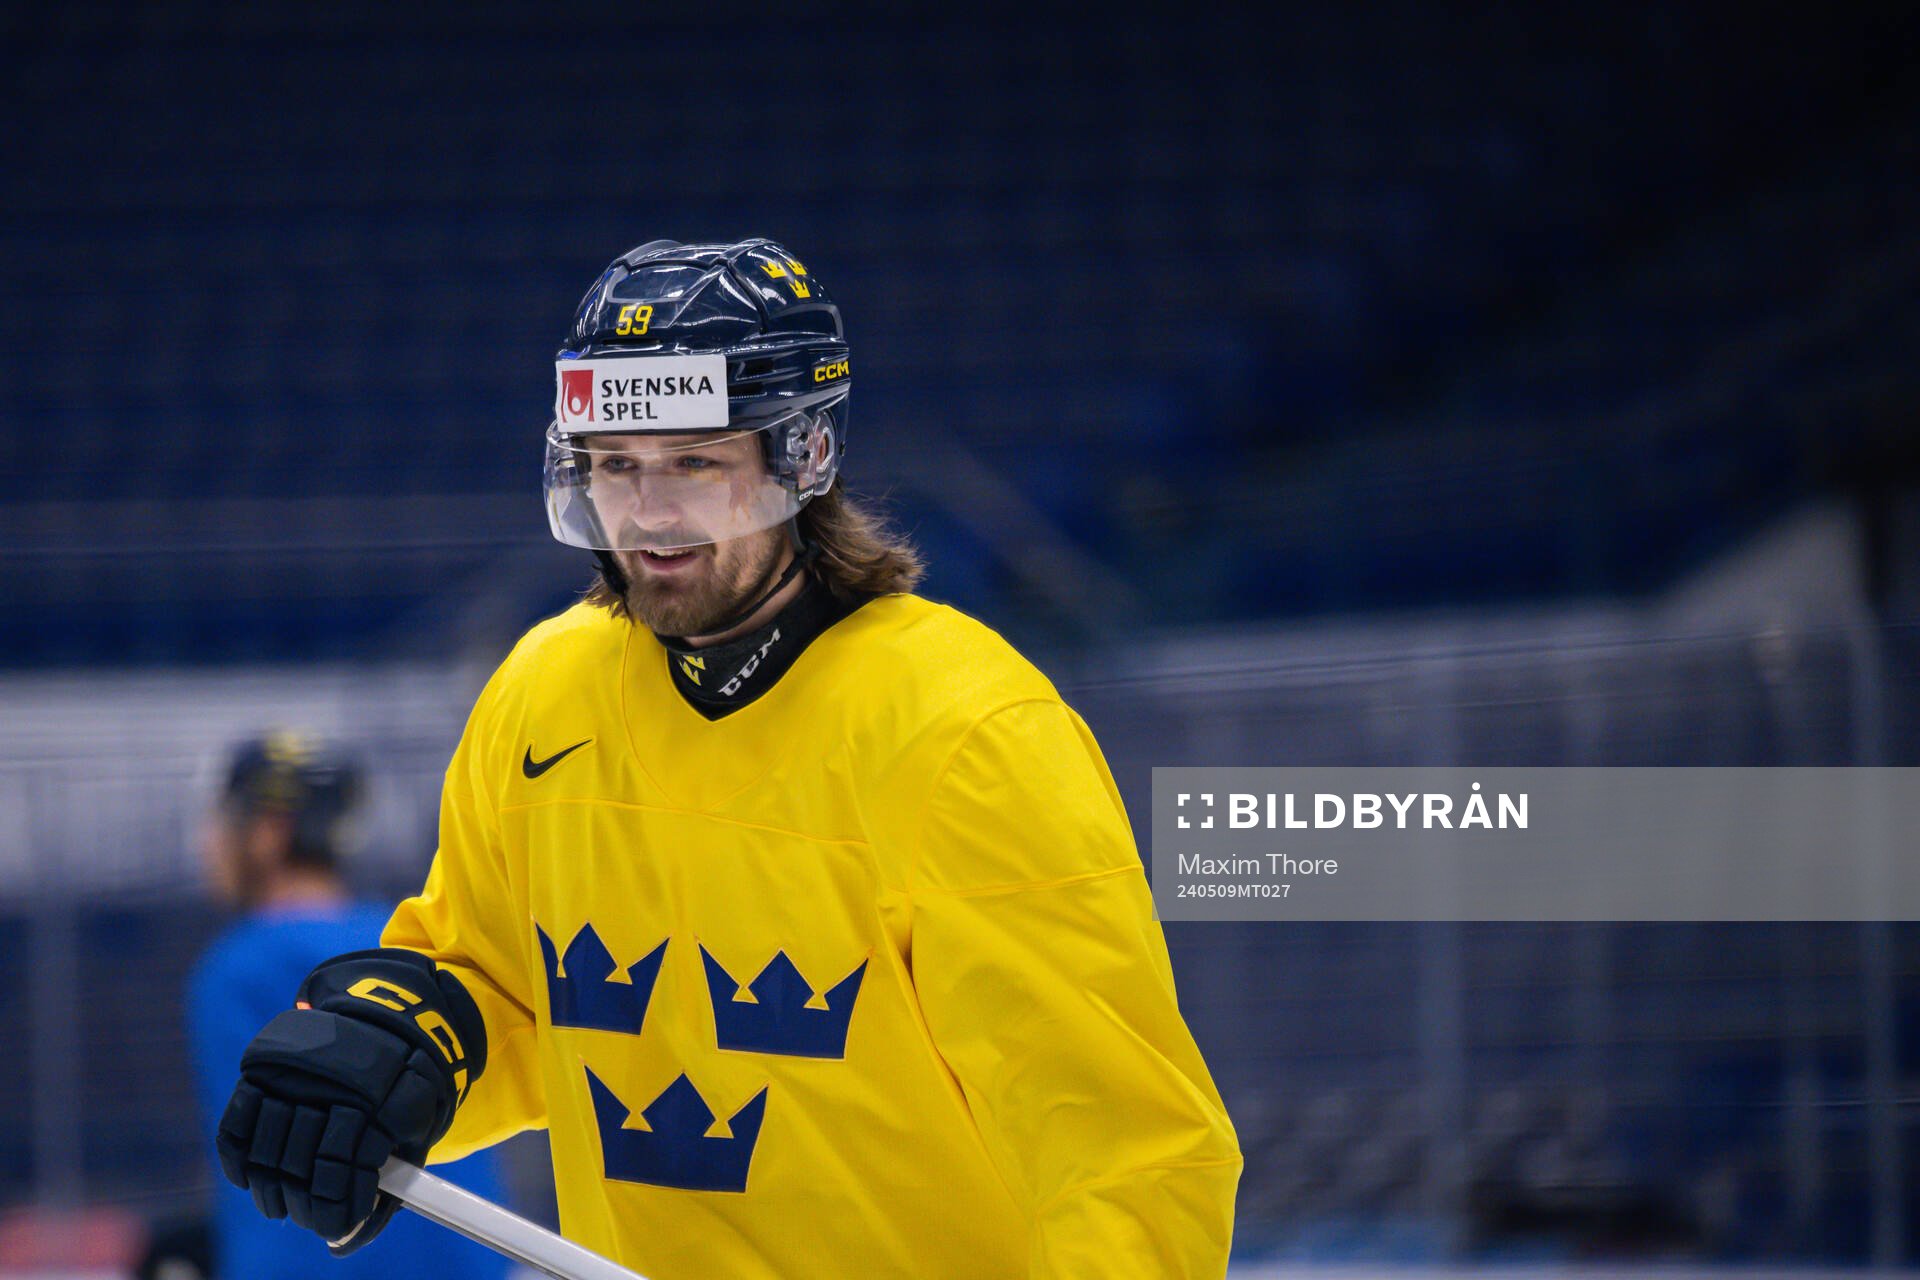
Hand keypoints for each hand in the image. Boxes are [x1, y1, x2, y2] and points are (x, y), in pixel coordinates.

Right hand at [214, 949, 484, 1252]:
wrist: (392, 1017)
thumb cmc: (406, 1089)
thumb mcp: (416, 1131)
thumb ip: (389, 1187)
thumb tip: (344, 1245)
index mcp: (378, 1104)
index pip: (344, 1173)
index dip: (337, 1209)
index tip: (338, 1226)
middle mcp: (331, 1087)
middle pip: (301, 1167)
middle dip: (304, 1204)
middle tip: (308, 1218)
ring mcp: (294, 1076)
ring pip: (267, 1151)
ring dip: (271, 1189)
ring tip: (280, 1205)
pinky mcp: (263, 1068)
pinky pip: (237, 1125)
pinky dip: (237, 1158)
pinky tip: (249, 1178)